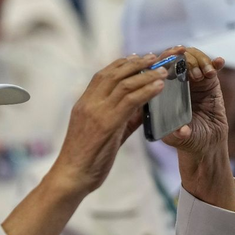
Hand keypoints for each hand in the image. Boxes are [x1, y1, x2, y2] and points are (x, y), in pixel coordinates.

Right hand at [48, 54, 167, 194]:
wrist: (71, 176)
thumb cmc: (86, 159)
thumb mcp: (102, 133)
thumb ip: (120, 119)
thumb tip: (141, 110)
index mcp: (84, 104)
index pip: (102, 75)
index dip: (121, 64)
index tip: (137, 58)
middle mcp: (88, 103)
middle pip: (114, 73)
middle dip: (136, 62)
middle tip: (155, 57)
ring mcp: (96, 112)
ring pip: (124, 84)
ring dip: (146, 74)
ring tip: (163, 71)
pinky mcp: (106, 124)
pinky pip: (130, 101)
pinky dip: (146, 91)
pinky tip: (159, 87)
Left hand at [158, 47, 228, 157]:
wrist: (206, 143)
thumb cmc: (187, 140)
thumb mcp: (177, 139)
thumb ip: (177, 134)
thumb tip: (181, 130)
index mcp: (162, 91)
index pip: (159, 68)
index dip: (165, 59)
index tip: (173, 59)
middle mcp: (176, 82)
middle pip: (177, 57)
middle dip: (186, 59)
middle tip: (194, 74)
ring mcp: (193, 81)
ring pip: (194, 58)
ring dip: (201, 60)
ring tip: (206, 74)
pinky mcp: (209, 82)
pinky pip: (211, 67)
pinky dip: (215, 62)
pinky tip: (219, 62)